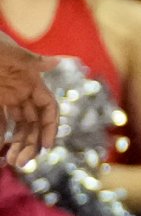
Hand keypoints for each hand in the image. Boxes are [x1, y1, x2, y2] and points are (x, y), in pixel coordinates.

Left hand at [0, 38, 54, 164]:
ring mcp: (6, 96)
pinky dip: (1, 135)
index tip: (46, 147)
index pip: (48, 108)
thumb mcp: (8, 52)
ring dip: (18, 144)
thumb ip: (30, 59)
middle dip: (31, 143)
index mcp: (31, 80)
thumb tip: (60, 61)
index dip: (50, 128)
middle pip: (34, 123)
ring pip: (18, 126)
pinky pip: (0, 121)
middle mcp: (22, 91)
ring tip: (12, 161)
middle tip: (22, 163)